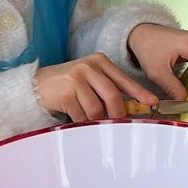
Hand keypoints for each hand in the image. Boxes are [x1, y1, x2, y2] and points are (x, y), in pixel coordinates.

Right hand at [35, 53, 160, 122]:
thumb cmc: (67, 85)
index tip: (152, 103)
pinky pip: (81, 115)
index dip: (139, 93)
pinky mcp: (65, 92)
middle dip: (118, 114)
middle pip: (112, 95)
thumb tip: (131, 109)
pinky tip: (79, 122)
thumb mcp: (89, 79)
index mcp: (99, 61)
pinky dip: (83, 123)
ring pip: (97, 108)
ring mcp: (76, 78)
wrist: (36, 85)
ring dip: (97, 121)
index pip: (123, 79)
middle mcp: (89, 67)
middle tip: (120, 125)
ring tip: (94, 123)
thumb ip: (107, 89)